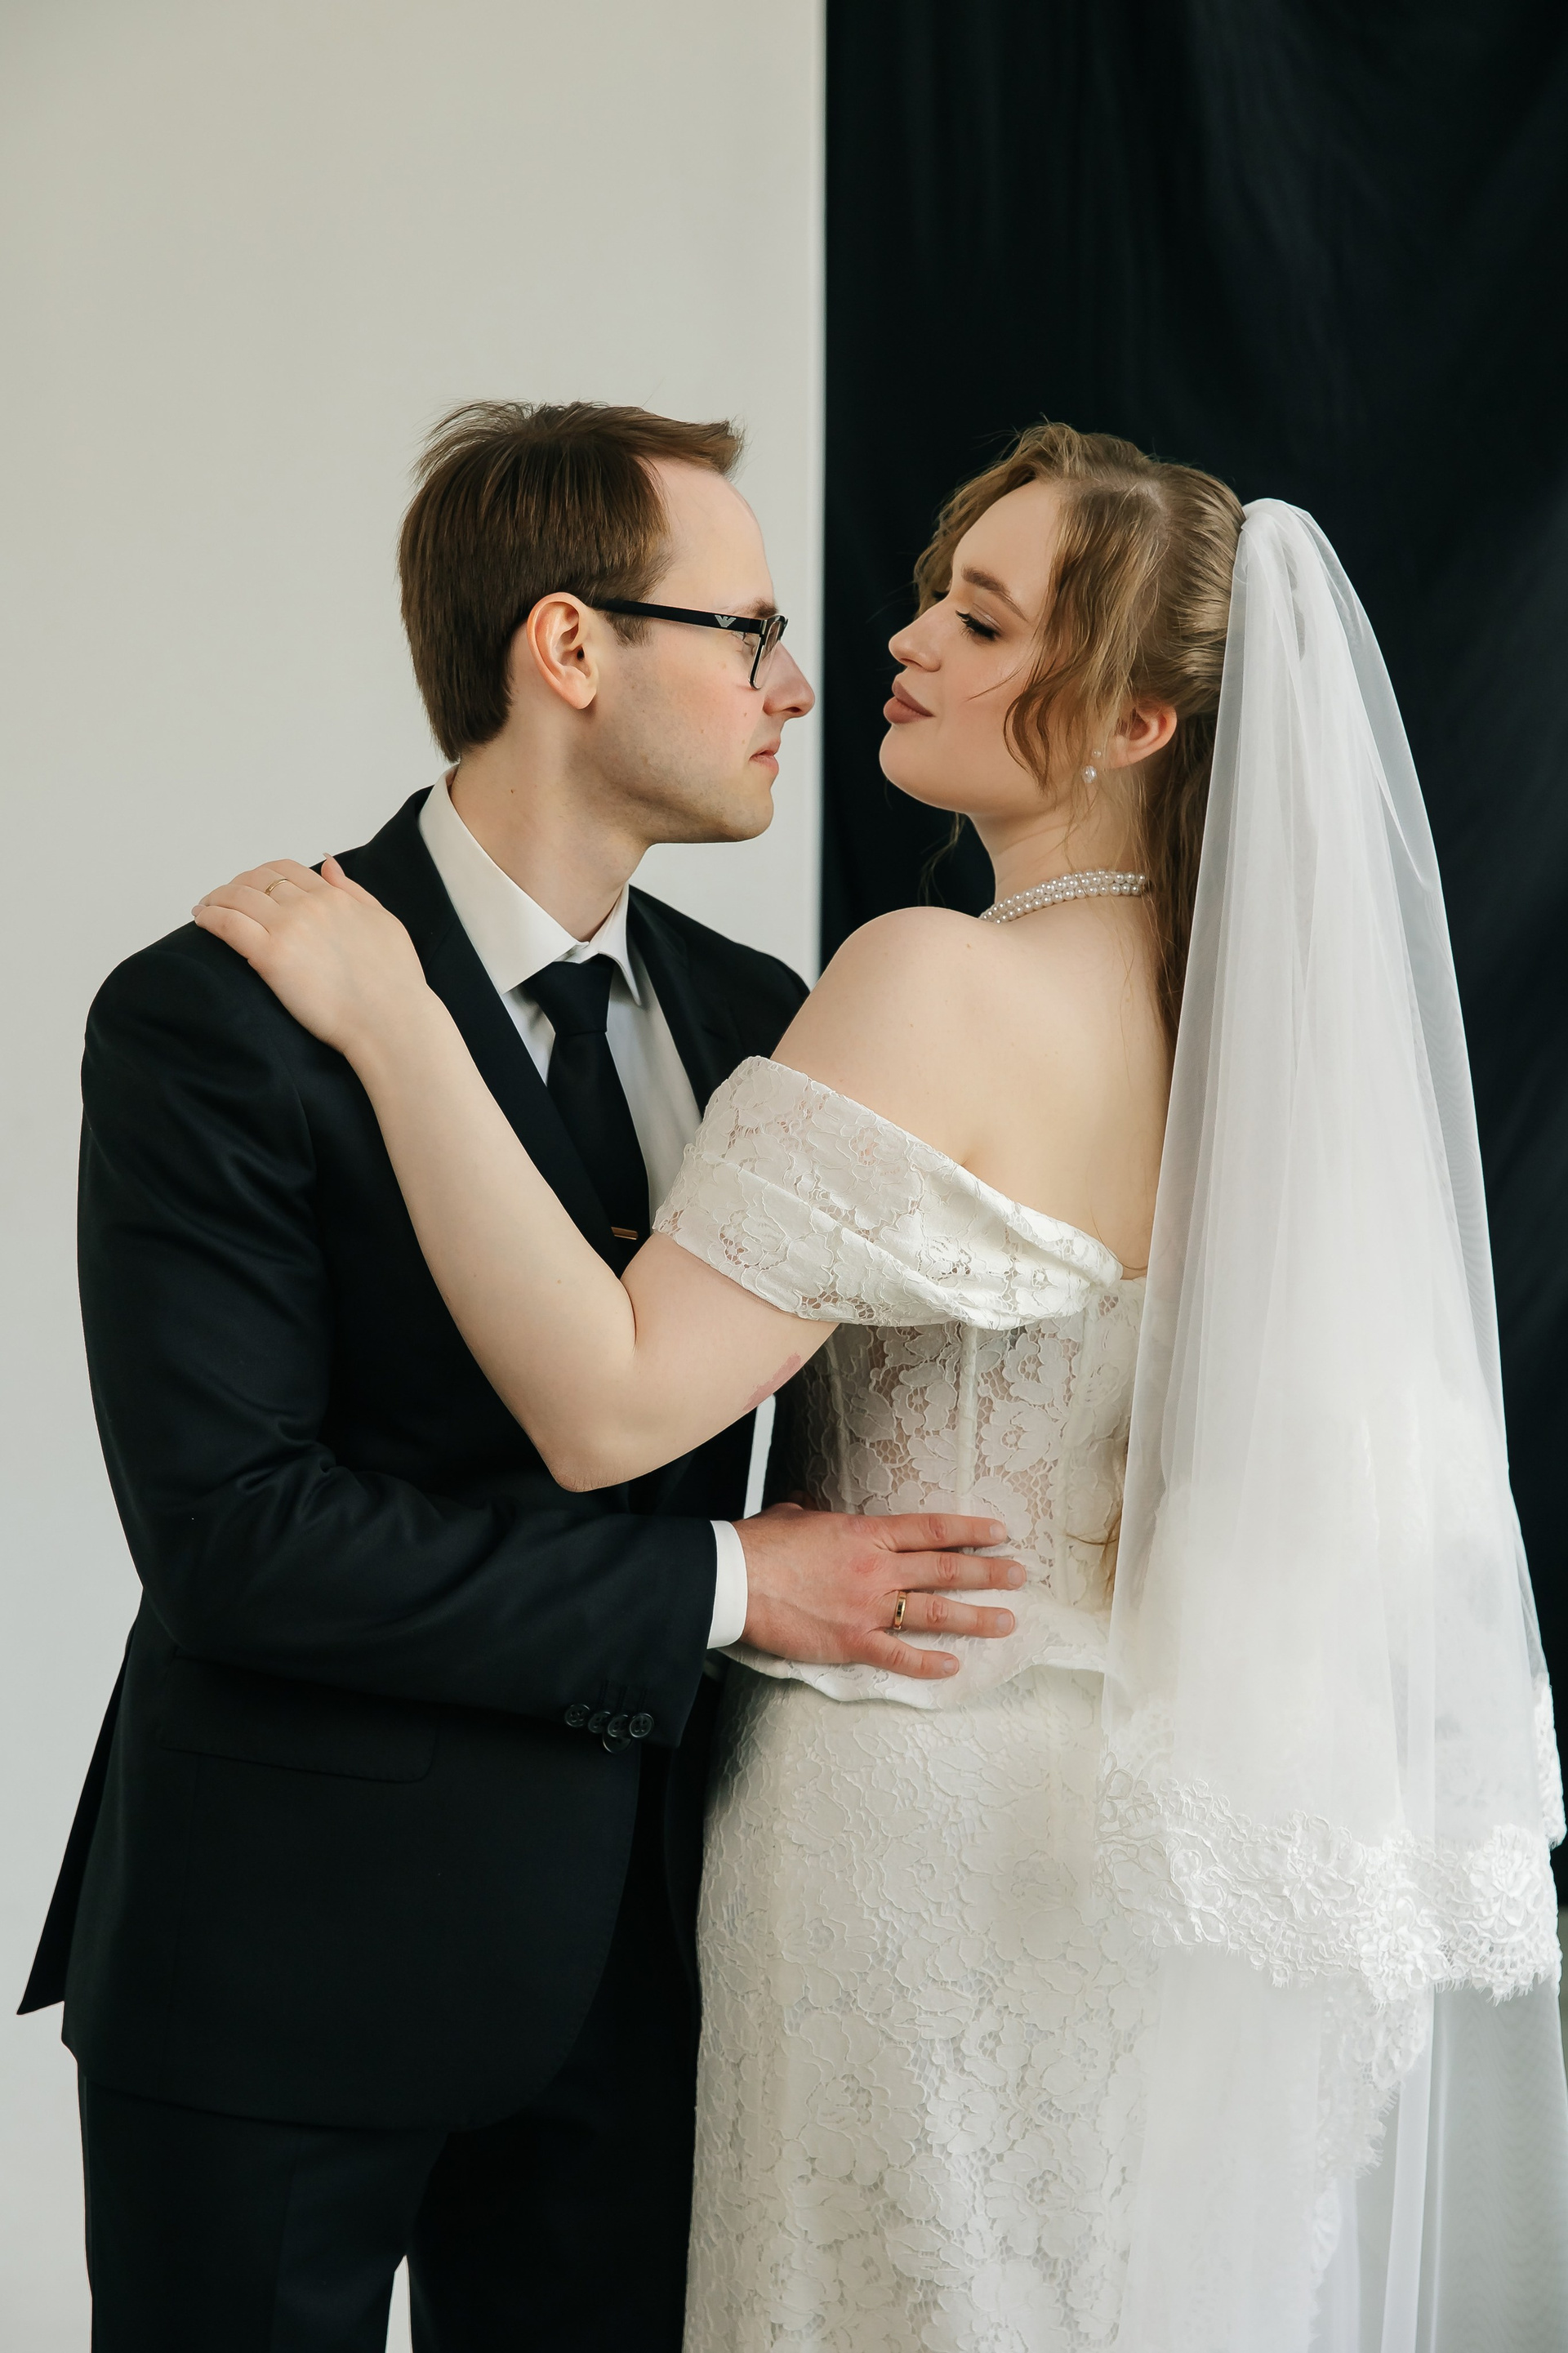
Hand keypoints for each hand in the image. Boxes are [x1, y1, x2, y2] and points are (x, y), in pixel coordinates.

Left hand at [192, 858, 430, 1060]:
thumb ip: (353, 891)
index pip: (286, 870)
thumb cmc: (395, 980)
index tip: (251, 886)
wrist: (391, 1020)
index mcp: (334, 897)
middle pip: (256, 880)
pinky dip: (210, 918)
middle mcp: (308, 905)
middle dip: (235, 885)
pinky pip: (227, 925)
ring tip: (204, 909)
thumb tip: (329, 864)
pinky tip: (201, 921)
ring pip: (237, 898)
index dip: (262, 874)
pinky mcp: (270, 957)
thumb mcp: (383, 920)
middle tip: (222, 898)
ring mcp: (287, 929)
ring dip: (215, 899)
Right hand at [735, 1502, 1024, 1679]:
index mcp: (866, 1533)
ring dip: (975, 1617)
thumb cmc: (760, 1544)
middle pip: (946, 1569)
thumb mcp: (796, 1516)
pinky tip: (953, 1666)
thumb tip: (813, 1510)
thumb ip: (817, 1515)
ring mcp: (867, 1607)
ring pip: (935, 1612)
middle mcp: (877, 1569)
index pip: (932, 1528)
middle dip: (988, 1572)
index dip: (970, 1529)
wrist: (733, 1577)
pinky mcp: (851, 1642)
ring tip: (1007, 1621)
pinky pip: (899, 1655)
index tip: (1000, 1532)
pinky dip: (928, 1662)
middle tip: (1019, 1575)